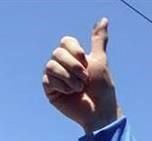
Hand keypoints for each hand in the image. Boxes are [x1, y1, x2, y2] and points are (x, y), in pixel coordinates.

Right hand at [43, 17, 120, 131]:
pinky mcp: (49, 90)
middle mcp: (63, 65)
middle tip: (85, 78)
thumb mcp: (100, 60)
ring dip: (69, 77)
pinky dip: (62, 86)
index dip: (75, 51)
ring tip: (79, 88)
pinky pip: (47, 79)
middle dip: (73, 66)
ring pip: (51, 65)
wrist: (99, 110)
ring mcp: (55, 77)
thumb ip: (98, 40)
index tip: (86, 62)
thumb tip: (104, 19)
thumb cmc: (102, 88)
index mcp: (74, 56)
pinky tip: (70, 93)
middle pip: (57, 53)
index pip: (66, 42)